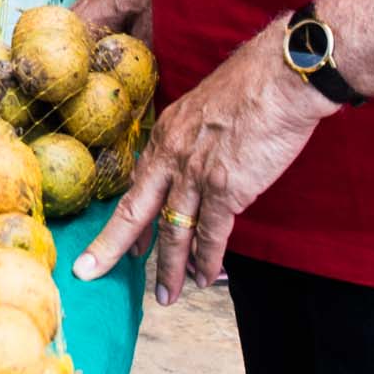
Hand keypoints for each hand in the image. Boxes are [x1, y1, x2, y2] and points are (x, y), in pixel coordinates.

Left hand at [72, 27, 327, 304]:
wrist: (281, 77)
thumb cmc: (255, 85)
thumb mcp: (207, 105)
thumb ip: (197, 136)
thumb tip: (201, 156)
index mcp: (167, 134)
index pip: (138, 182)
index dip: (126, 213)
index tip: (117, 236)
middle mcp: (173, 156)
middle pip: (135, 211)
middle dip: (112, 246)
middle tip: (92, 272)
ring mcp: (196, 175)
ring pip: (174, 232)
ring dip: (169, 269)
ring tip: (165, 296)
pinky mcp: (225, 189)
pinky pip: (211, 234)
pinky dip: (206, 260)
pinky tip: (202, 277)